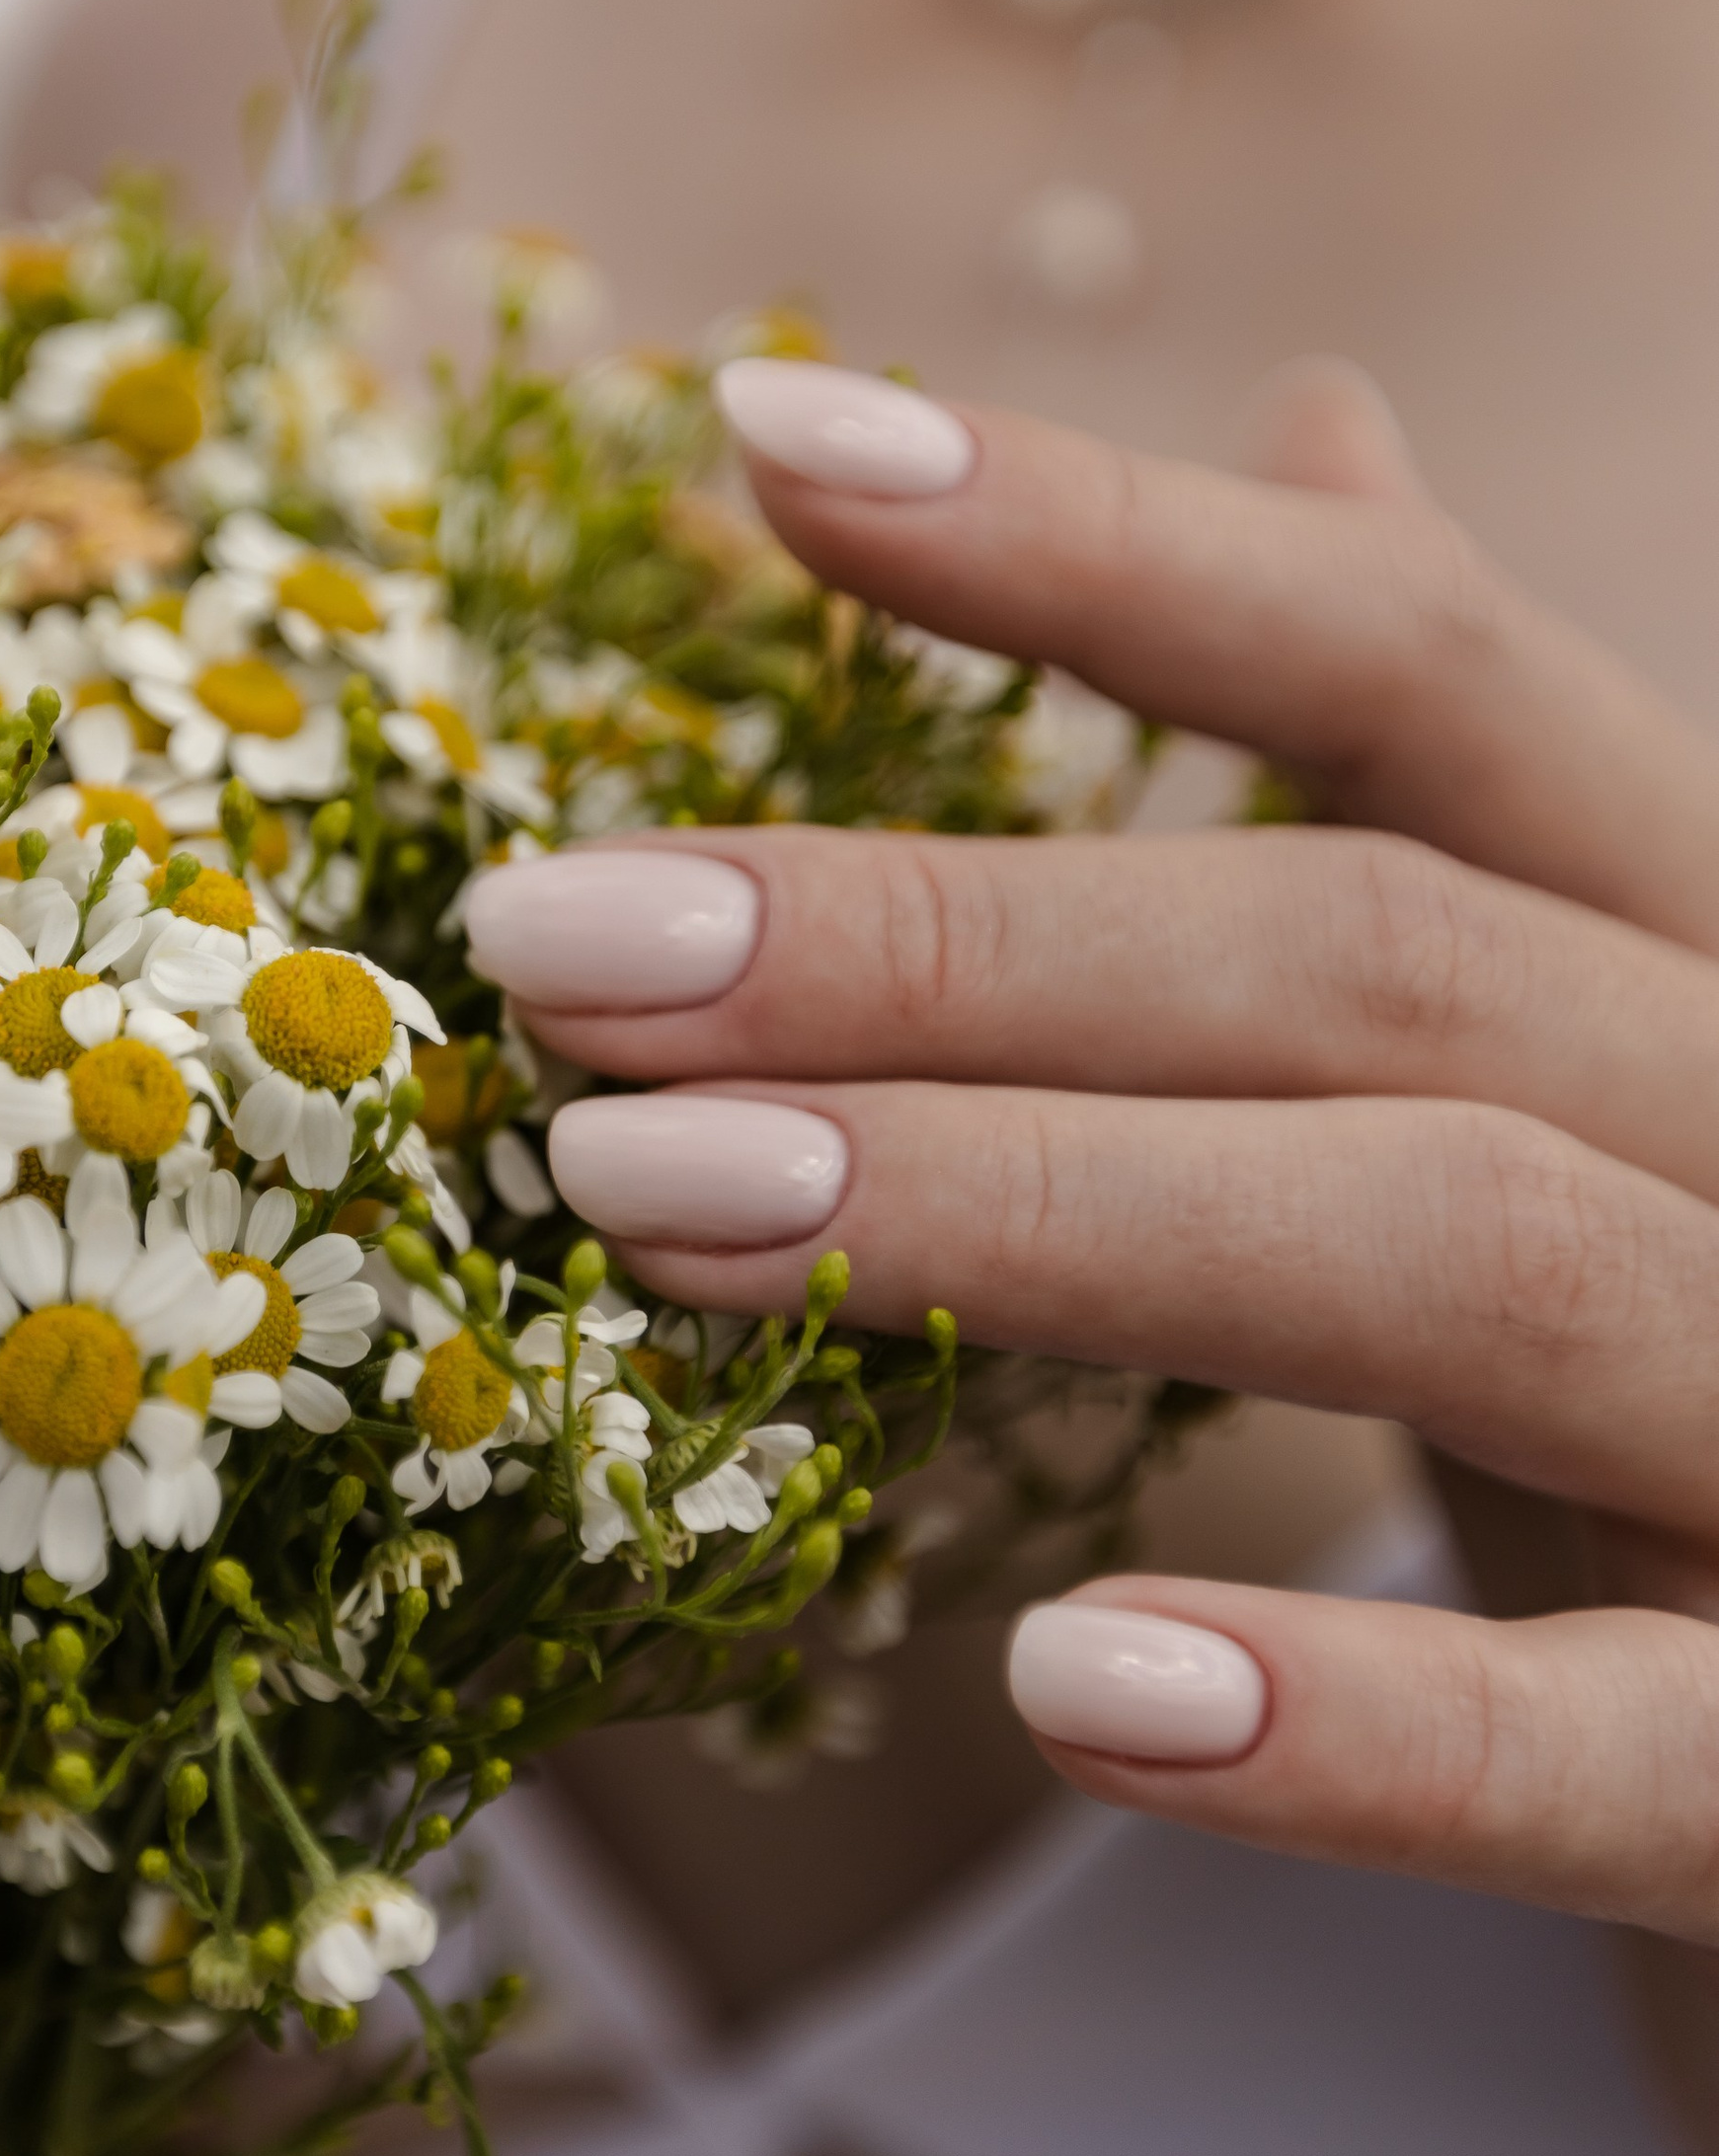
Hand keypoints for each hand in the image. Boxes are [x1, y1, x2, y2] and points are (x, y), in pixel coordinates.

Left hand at [466, 354, 1718, 1941]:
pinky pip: (1622, 1743)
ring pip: (1472, 1248)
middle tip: (551, 942)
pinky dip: (1356, 1727)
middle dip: (940, 934)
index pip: (1428, 668)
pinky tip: (1061, 1687)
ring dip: (1035, 1211)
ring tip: (651, 1203)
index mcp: (1705, 937)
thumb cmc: (1702, 1399)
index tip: (758, 449)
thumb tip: (1319, 412)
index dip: (1105, 542)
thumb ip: (1454, 792)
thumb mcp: (1591, 1053)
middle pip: (1377, 953)